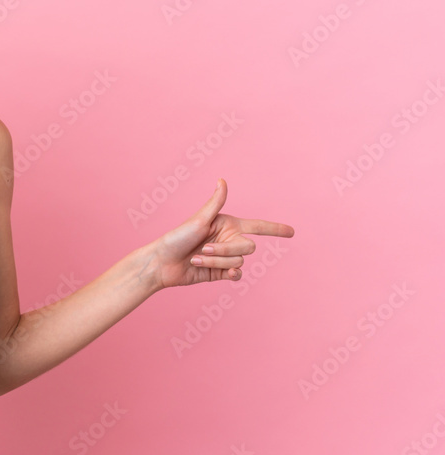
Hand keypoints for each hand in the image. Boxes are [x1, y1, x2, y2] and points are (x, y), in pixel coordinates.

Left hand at [146, 178, 293, 289]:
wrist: (162, 263)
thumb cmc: (176, 238)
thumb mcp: (198, 219)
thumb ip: (215, 203)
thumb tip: (222, 180)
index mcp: (227, 224)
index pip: (258, 227)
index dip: (275, 229)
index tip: (292, 232)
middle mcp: (229, 240)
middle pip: (248, 247)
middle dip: (225, 249)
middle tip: (202, 248)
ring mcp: (226, 257)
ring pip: (240, 261)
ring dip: (216, 261)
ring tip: (196, 258)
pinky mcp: (221, 273)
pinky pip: (238, 274)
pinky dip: (231, 273)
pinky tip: (224, 273)